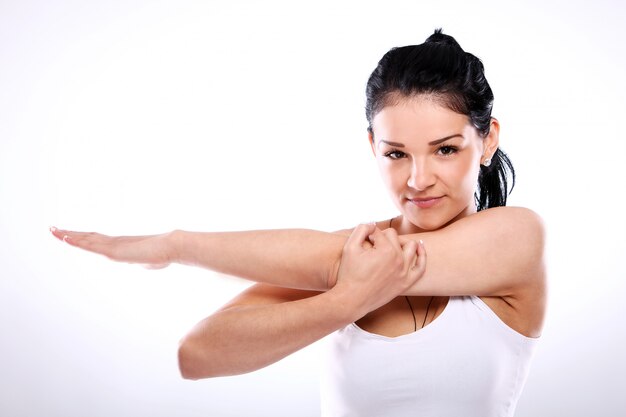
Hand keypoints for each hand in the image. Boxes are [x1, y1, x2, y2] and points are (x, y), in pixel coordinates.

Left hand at [49, 226, 177, 268]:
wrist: (171, 246)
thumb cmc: (164, 254)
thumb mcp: (150, 262)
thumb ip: (143, 261)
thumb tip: (149, 262)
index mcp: (121, 244)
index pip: (96, 239)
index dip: (82, 236)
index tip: (70, 233)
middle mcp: (114, 242)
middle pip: (87, 236)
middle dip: (70, 233)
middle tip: (54, 228)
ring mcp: (113, 245)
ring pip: (85, 239)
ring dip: (67, 235)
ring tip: (53, 230)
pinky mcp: (113, 251)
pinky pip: (90, 246)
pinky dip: (76, 241)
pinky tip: (65, 238)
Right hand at [332, 223, 425, 316]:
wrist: (351, 300)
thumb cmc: (348, 274)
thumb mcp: (350, 247)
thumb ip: (361, 229)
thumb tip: (372, 224)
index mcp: (386, 249)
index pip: (380, 232)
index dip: (369, 235)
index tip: (362, 244)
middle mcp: (398, 259)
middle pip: (394, 237)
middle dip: (383, 238)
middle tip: (371, 247)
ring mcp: (404, 272)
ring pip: (411, 246)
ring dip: (402, 241)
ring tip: (392, 244)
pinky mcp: (405, 283)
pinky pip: (420, 268)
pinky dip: (422, 256)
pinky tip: (419, 248)